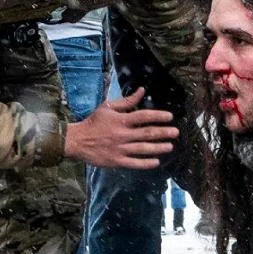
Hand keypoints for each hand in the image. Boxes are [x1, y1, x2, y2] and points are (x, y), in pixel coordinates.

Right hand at [63, 88, 178, 168]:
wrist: (77, 140)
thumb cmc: (93, 122)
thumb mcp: (108, 107)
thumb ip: (127, 101)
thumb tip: (142, 90)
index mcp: (121, 120)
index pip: (143, 116)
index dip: (158, 116)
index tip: (170, 117)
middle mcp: (122, 134)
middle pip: (147, 133)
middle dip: (163, 133)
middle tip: (176, 132)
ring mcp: (119, 149)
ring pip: (143, 149)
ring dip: (158, 148)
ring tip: (170, 146)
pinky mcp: (116, 161)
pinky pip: (134, 163)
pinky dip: (146, 163)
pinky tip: (156, 162)